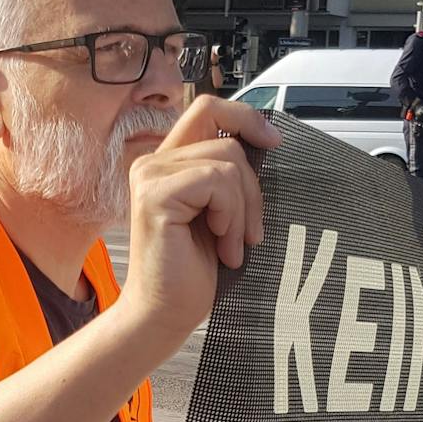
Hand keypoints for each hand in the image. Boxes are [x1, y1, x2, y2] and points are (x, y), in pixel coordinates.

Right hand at [120, 94, 278, 358]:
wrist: (165, 313)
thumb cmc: (191, 271)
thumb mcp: (221, 212)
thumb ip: (229, 176)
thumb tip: (265, 143)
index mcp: (169, 163)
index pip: (208, 108)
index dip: (245, 117)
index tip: (272, 142)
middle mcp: (153, 163)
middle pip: (227, 138)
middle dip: (250, 187)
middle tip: (247, 231)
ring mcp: (149, 175)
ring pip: (226, 162)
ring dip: (241, 209)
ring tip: (230, 244)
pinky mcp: (154, 194)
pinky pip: (216, 181)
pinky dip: (230, 216)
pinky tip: (220, 244)